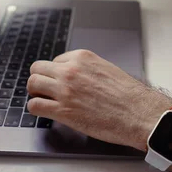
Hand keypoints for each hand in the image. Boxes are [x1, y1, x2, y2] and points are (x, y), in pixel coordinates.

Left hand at [27, 50, 171, 150]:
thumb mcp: (108, 70)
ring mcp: (65, 90)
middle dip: (41, 78)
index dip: (57, 73)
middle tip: (44, 88)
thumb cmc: (129, 96)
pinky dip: (36, 108)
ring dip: (36, 92)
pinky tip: (43, 111)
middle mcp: (71, 71)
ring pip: (33, 84)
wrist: (138, 113)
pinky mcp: (63, 111)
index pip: (56, 60)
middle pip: (38, 68)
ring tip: (42, 99)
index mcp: (82, 58)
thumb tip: (79, 77)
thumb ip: (89, 70)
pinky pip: (35, 105)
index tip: (59, 81)